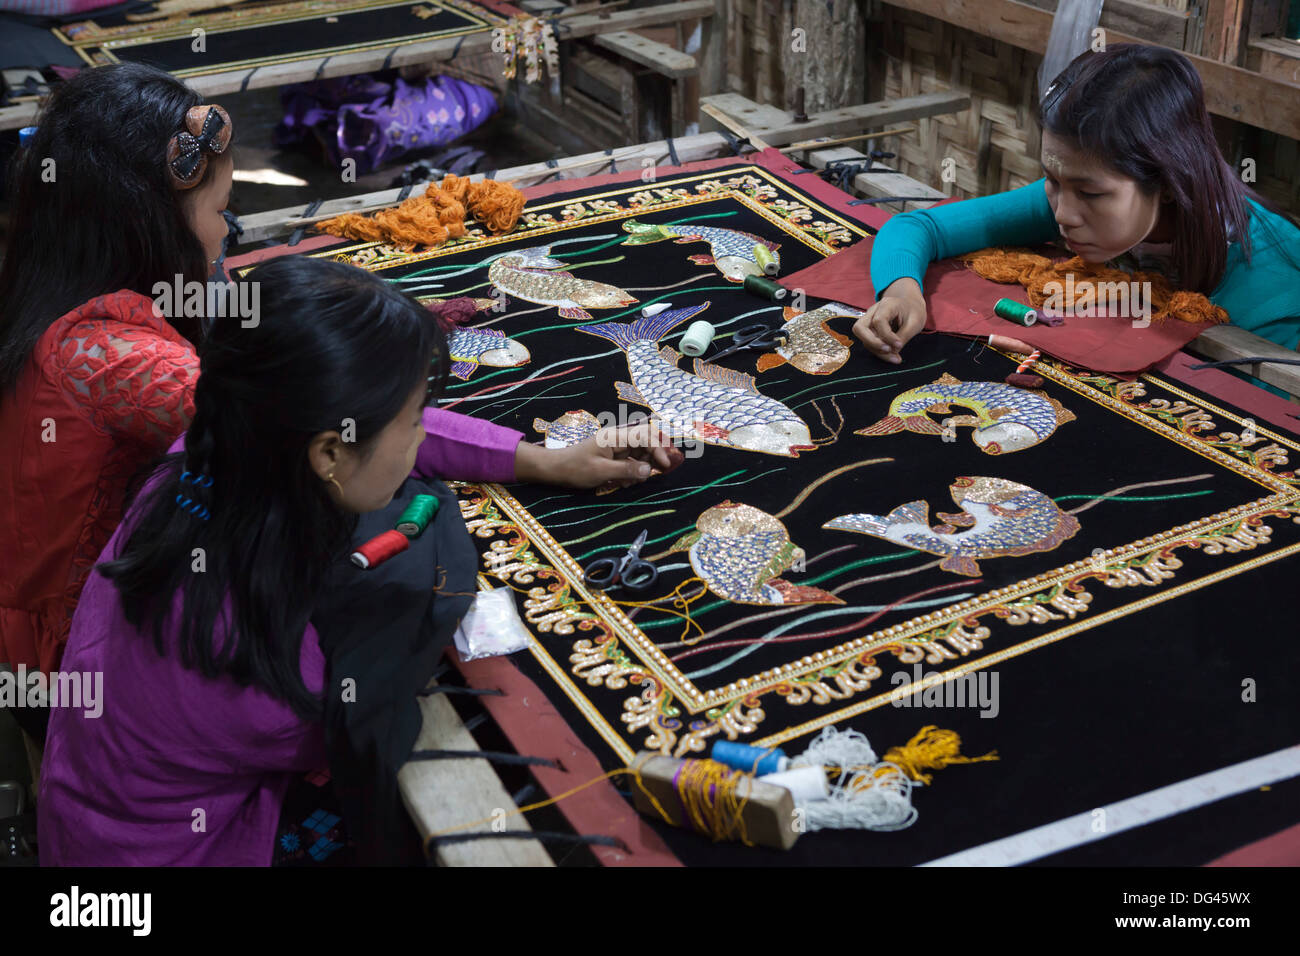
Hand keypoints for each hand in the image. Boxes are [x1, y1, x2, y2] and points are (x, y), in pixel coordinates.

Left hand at [514, 422, 684, 489]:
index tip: (665, 465)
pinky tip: (626, 483)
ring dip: (644, 466)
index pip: (644, 436)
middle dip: (657, 455)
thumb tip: (649, 471)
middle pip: (646, 441)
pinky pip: (631, 461)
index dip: (658, 449)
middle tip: (664, 470)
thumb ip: (627, 471)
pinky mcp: (613, 457)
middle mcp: (618, 439)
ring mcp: (616, 448)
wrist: (556, 470)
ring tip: (636, 481)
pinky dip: (634, 472)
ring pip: (640, 453)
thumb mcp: (601, 472)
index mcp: (615, 437)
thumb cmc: (576, 469)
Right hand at [852, 278, 927, 364]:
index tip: (899, 345)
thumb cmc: (913, 312)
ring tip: (894, 357)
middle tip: (888, 350)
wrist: (910, 306)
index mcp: (887, 304)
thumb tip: (893, 351)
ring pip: (863, 338)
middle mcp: (873, 311)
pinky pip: (869, 342)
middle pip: (860, 328)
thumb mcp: (915, 323)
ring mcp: (869, 320)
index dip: (887, 336)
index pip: (878, 321)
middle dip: (872, 343)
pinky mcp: (870, 330)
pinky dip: (879, 351)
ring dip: (877, 350)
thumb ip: (903, 336)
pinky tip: (892, 355)